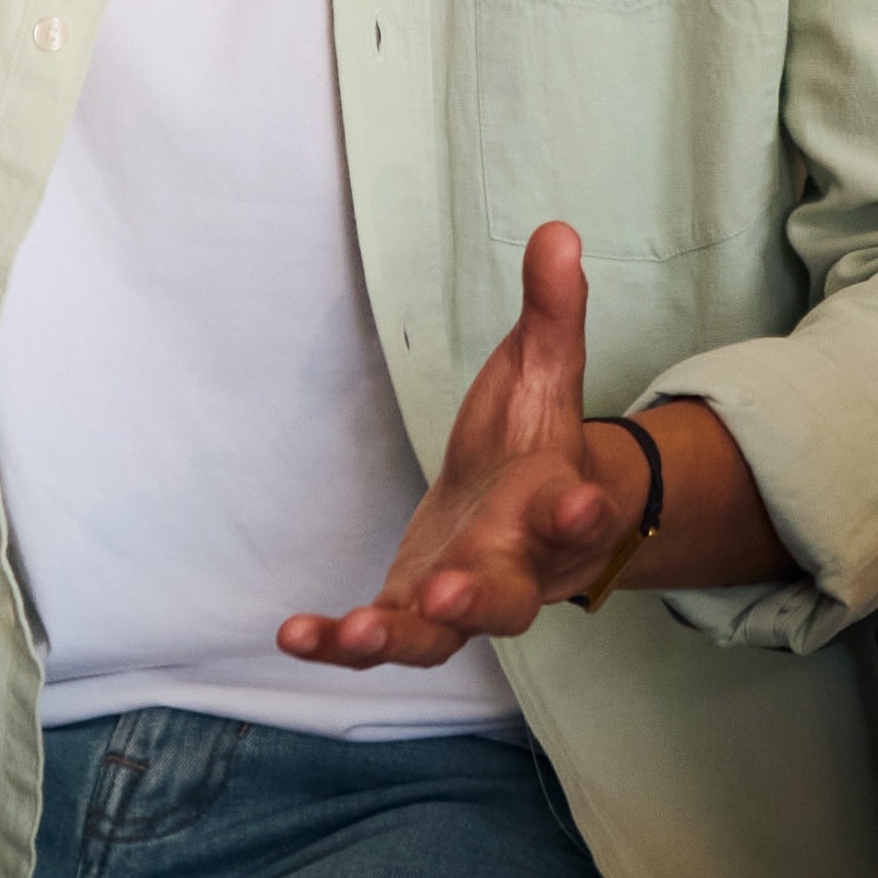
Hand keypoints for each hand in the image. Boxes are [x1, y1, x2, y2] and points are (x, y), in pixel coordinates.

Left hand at [282, 220, 641, 668]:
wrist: (529, 517)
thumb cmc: (537, 442)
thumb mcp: (545, 370)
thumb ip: (552, 311)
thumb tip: (557, 232)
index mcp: (556, 505)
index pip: (581, 514)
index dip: (583, 515)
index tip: (578, 505)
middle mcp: (516, 566)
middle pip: (508, 600)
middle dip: (479, 600)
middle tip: (450, 596)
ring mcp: (462, 598)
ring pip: (437, 636)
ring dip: (395, 638)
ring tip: (354, 634)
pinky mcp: (413, 612)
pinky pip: (378, 636)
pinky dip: (336, 644)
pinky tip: (294, 634)